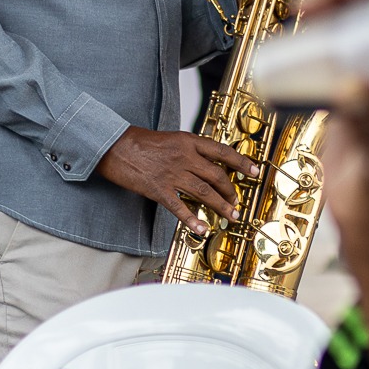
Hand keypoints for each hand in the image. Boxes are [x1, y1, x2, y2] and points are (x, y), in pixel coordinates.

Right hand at [95, 126, 258, 236]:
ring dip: (221, 206)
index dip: (242, 163)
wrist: (113, 145)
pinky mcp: (158, 189)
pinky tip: (202, 229)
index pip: (223, 152)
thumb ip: (189, 150)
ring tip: (232, 216)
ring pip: (204, 192)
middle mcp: (184, 157)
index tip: (255, 171)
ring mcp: (172, 173)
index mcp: (188, 141)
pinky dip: (192, 220)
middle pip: (217, 176)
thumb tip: (207, 163)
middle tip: (237, 202)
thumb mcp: (171, 139)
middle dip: (231, 191)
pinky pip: (180, 207)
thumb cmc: (140, 142)